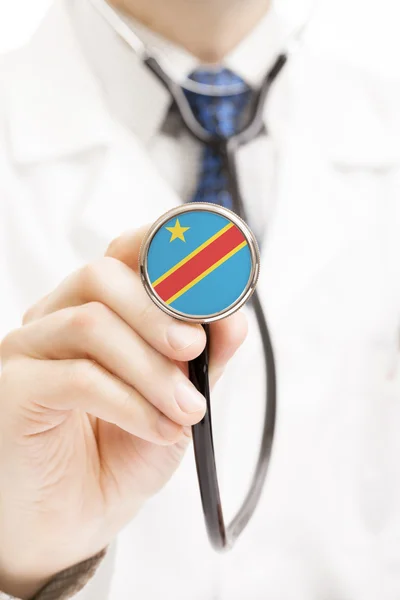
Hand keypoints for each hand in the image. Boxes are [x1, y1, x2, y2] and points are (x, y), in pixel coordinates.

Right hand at [0, 227, 246, 598]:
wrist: (73, 519)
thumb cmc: (121, 451)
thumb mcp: (178, 399)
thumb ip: (205, 357)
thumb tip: (233, 317)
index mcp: (96, 309)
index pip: (122, 254)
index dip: (163, 245)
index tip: (208, 264)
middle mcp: (55, 319)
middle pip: (101, 277)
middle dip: (159, 311)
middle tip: (194, 351)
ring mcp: (28, 351)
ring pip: (90, 323)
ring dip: (152, 368)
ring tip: (186, 410)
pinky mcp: (13, 391)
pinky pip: (76, 377)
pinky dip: (130, 402)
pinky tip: (157, 428)